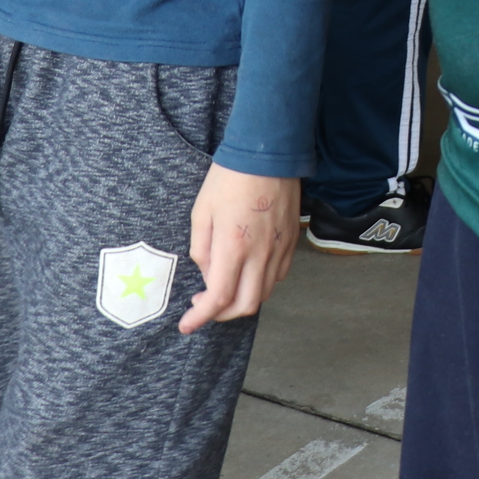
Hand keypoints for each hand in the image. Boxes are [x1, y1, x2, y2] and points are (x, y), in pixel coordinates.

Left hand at [182, 164, 296, 331]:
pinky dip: (260, 284)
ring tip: (224, 287)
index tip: (187, 325)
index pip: (219, 297)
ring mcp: (279, 249)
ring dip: (242, 300)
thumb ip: (202, 249)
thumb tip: (207, 274)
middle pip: (245, 305)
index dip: (201, 317)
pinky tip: (247, 271)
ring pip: (263, 293)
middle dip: (222, 314)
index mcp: (234, 246)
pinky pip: (278, 275)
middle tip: (204, 305)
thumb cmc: (229, 178)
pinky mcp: (291, 241)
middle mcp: (261, 254)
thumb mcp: (201, 211)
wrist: (267, 153)